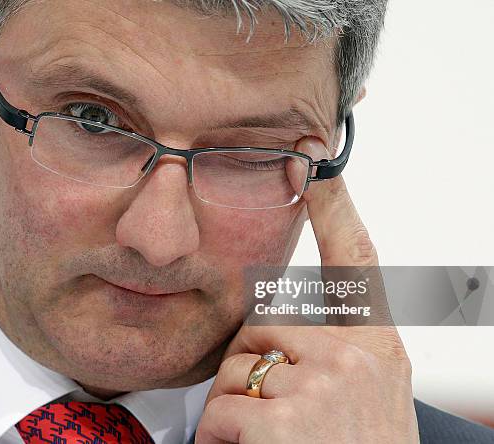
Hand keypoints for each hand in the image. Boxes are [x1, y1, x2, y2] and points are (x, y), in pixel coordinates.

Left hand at [195, 138, 418, 442]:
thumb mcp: (366, 398)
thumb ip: (333, 353)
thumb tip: (279, 329)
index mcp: (378, 349)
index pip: (358, 261)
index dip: (337, 210)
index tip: (319, 167)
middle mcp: (355, 358)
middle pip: (262, 325)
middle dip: (252, 364)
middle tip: (278, 412)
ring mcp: (323, 386)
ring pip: (235, 369)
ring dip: (236, 405)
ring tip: (273, 441)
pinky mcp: (285, 420)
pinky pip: (221, 410)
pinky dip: (222, 439)